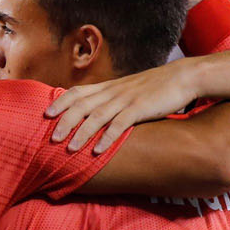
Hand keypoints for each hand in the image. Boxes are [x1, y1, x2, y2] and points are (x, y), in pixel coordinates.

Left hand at [46, 58, 201, 153]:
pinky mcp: (141, 108)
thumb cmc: (155, 87)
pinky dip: (107, 138)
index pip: (78, 92)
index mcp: (109, 87)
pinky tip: (98, 151)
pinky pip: (120, 124)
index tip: (46, 114)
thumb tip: (96, 112)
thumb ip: (112, 99)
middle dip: (64, 121)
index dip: (61, 102)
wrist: (183, 77)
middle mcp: (114, 92)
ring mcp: (126, 99)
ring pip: (97, 116)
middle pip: (81, 105)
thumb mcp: (129, 90)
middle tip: (50, 138)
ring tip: (69, 148)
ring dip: (81, 133)